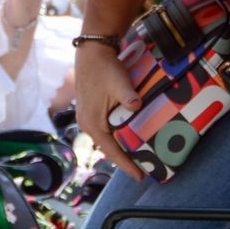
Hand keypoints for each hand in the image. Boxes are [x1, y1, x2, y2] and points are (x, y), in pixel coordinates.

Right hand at [73, 41, 143, 180]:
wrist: (92, 52)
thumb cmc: (105, 68)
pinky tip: (126, 136)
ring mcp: (86, 118)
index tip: (140, 176)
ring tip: (136, 156)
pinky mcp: (89, 110)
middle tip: (142, 168)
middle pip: (108, 149)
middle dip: (124, 159)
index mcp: (92, 123)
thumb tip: (137, 106)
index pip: (112, 151)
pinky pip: (103, 131)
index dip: (126, 165)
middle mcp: (87, 124)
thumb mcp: (119, 82)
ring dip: (119, 148)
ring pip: (106, 140)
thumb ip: (128, 96)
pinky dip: (115, 137)